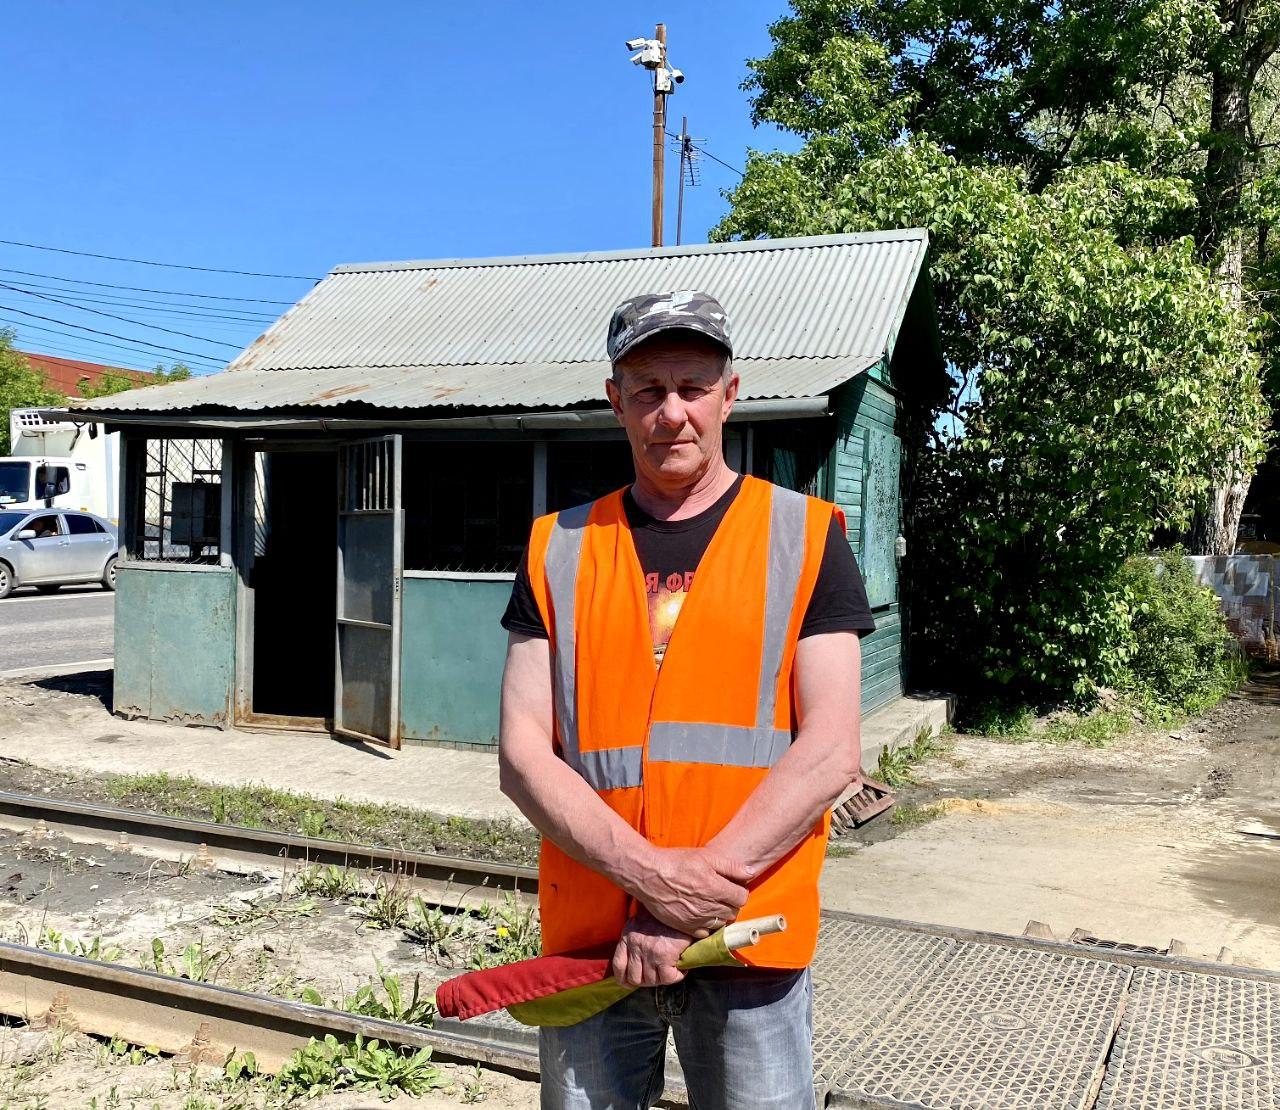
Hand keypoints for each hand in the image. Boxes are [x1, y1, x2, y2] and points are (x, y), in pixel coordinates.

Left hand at [610, 909, 690, 986]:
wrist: (681, 905)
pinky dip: (676, 976)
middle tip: (659, 975)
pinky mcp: (664, 956)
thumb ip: (634, 940)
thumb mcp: (640, 923)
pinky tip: (681, 968)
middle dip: (647, 981)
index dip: (624, 979)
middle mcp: (635, 945)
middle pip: (635, 978)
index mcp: (627, 936)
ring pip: (652, 980)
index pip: (618, 966)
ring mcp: (649, 952)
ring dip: (663, 978)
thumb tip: (635, 963)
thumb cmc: (663, 916)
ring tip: (672, 969)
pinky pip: (667, 978)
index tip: (630, 984)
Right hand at [635, 847, 749, 935]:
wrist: (649, 875)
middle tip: (720, 894)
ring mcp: (697, 920)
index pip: (742, 898)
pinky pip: (706, 932)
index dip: (739, 891)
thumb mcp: (705, 856)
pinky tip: (700, 914)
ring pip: (721, 923)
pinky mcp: (686, 927)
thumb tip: (750, 872)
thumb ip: (731, 866)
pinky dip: (707, 925)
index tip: (731, 887)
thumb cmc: (676, 862)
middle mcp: (709, 907)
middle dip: (730, 903)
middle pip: (733, 911)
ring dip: (719, 914)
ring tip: (710, 903)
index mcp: (716, 888)